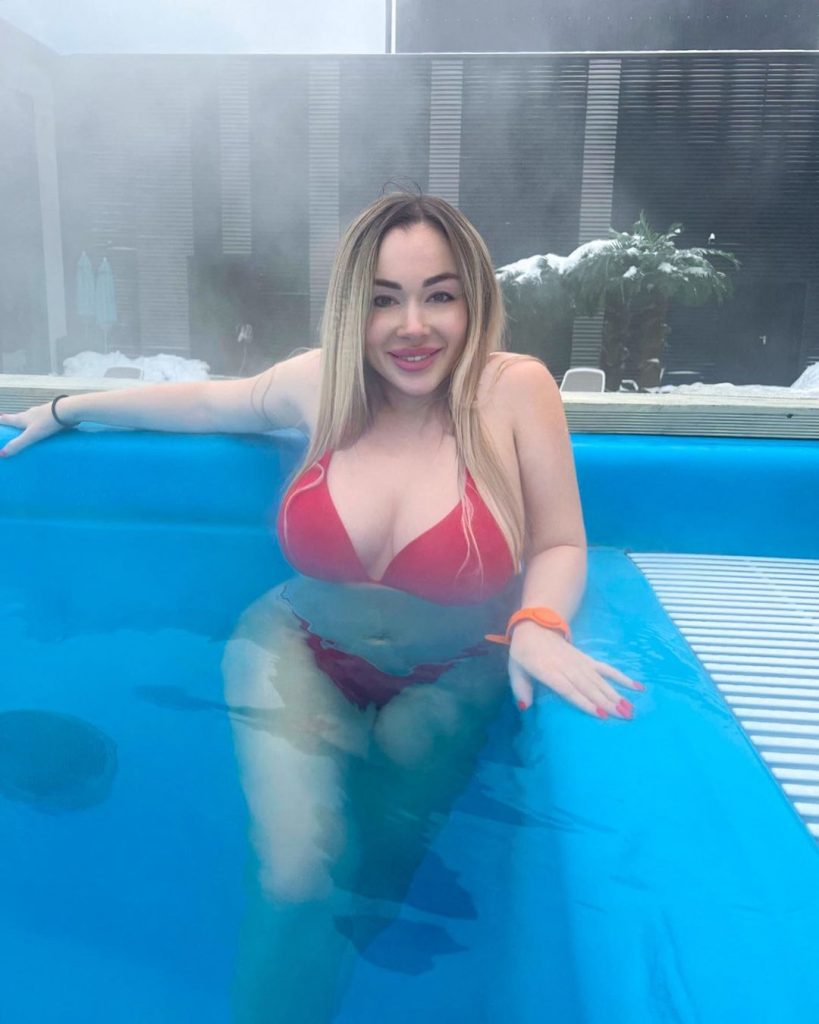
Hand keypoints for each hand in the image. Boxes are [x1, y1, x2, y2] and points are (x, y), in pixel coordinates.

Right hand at [0, 403, 65, 457]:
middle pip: (19, 417)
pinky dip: (40, 422)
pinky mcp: (53, 414)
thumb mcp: (31, 436)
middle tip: (7, 420)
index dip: (1, 420)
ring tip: (25, 424)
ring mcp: (43, 412)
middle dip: (13, 420)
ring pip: (32, 417)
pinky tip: (45, 425)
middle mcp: (31, 413)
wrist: (68, 410)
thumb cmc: (48, 422)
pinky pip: (44, 419)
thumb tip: (1, 454)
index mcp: (23, 418)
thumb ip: (17, 444)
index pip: (8, 419)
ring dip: (27, 420)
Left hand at [507, 621, 643, 718]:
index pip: (568, 688)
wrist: (535, 626)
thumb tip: (525, 706)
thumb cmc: (524, 652)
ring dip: (616, 694)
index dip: (584, 701)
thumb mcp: (515, 669)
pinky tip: (636, 686)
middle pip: (589, 687)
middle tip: (625, 716)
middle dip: (607, 702)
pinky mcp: (587, 659)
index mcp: (548, 670)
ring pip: (600, 680)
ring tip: (630, 708)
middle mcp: (567, 667)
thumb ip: (520, 687)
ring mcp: (580, 662)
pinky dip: (621, 677)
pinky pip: (606, 669)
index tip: (601, 714)